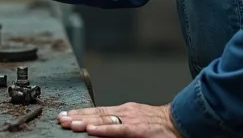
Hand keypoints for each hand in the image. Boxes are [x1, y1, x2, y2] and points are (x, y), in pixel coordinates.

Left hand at [57, 103, 182, 136]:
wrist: (182, 123)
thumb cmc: (161, 126)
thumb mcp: (138, 123)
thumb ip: (121, 126)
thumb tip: (102, 129)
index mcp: (124, 111)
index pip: (98, 112)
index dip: (81, 113)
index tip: (66, 115)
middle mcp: (124, 112)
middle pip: (96, 114)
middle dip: (77, 117)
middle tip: (60, 119)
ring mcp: (130, 119)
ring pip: (102, 119)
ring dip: (83, 122)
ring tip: (69, 124)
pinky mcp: (137, 129)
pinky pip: (117, 130)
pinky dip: (103, 129)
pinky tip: (90, 130)